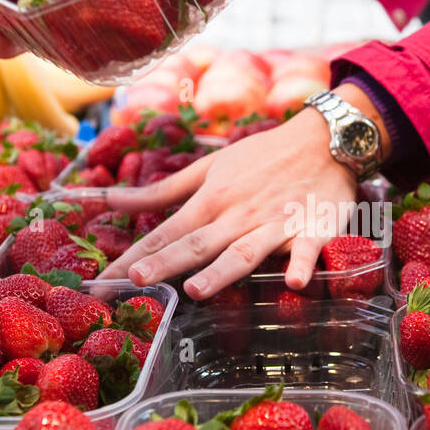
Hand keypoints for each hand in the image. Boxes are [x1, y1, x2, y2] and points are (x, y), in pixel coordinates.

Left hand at [102, 105, 365, 297]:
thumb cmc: (262, 156)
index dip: (136, 256)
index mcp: (212, 198)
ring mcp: (275, 224)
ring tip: (197, 290)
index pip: (167, 232)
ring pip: (244, 251)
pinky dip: (302, 264)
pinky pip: (307, 250)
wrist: (323, 139)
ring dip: (222, 270)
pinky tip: (295, 282)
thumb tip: (110, 200)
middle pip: (198, 243)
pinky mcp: (313, 229)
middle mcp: (238, 214)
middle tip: (136, 281)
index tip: (106, 279)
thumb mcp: (210, 168)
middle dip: (166, 263)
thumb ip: (163, 190)